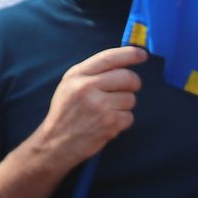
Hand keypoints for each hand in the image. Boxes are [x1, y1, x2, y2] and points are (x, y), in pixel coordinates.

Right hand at [30, 46, 145, 169]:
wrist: (55, 142)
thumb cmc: (66, 113)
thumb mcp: (69, 86)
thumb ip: (91, 73)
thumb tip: (122, 62)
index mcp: (76, 75)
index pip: (109, 58)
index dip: (129, 54)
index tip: (142, 55)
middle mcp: (87, 87)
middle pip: (127, 77)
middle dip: (133, 83)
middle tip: (127, 89)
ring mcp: (99, 105)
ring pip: (130, 98)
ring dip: (124, 106)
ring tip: (106, 113)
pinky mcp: (109, 122)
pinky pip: (129, 116)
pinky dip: (121, 121)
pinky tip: (106, 124)